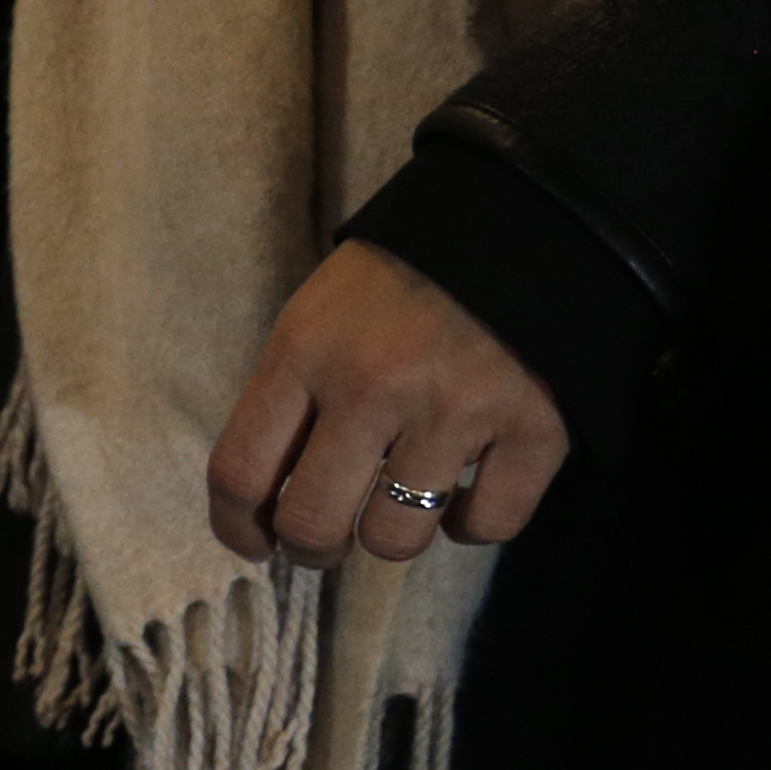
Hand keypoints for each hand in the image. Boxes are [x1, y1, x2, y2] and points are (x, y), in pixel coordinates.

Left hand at [206, 244, 569, 571]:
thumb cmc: (403, 276)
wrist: (525, 220)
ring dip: (391, 537)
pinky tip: (464, 498)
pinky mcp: (533, 425)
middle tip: (328, 540)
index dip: (237, 527)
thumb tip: (269, 498)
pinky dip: (472, 525)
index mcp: (306, 352)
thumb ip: (291, 396)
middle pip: (312, 522)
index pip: (239, 471)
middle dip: (313, 548)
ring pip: (396, 537)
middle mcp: (374, 385)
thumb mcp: (320, 314)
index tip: (254, 543)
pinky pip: (489, 524)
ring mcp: (456, 409)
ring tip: (400, 507)